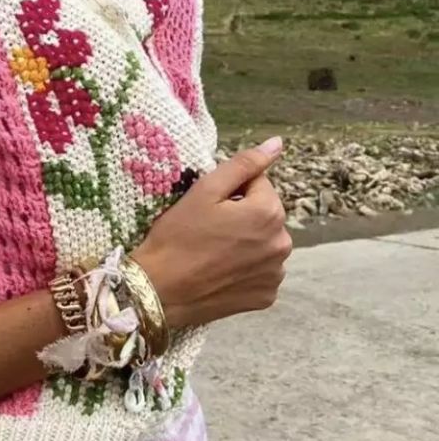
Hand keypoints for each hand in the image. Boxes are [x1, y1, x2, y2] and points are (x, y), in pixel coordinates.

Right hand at [133, 137, 291, 330]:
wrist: (158, 291)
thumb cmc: (177, 237)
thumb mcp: (205, 191)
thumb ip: (244, 164)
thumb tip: (277, 143)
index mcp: (269, 212)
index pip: (258, 184)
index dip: (231, 191)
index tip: (208, 206)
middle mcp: (282, 244)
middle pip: (264, 214)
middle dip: (242, 216)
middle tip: (207, 229)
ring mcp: (275, 274)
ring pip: (263, 243)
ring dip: (246, 242)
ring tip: (212, 251)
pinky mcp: (266, 297)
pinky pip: (260, 272)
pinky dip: (245, 269)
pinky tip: (220, 271)